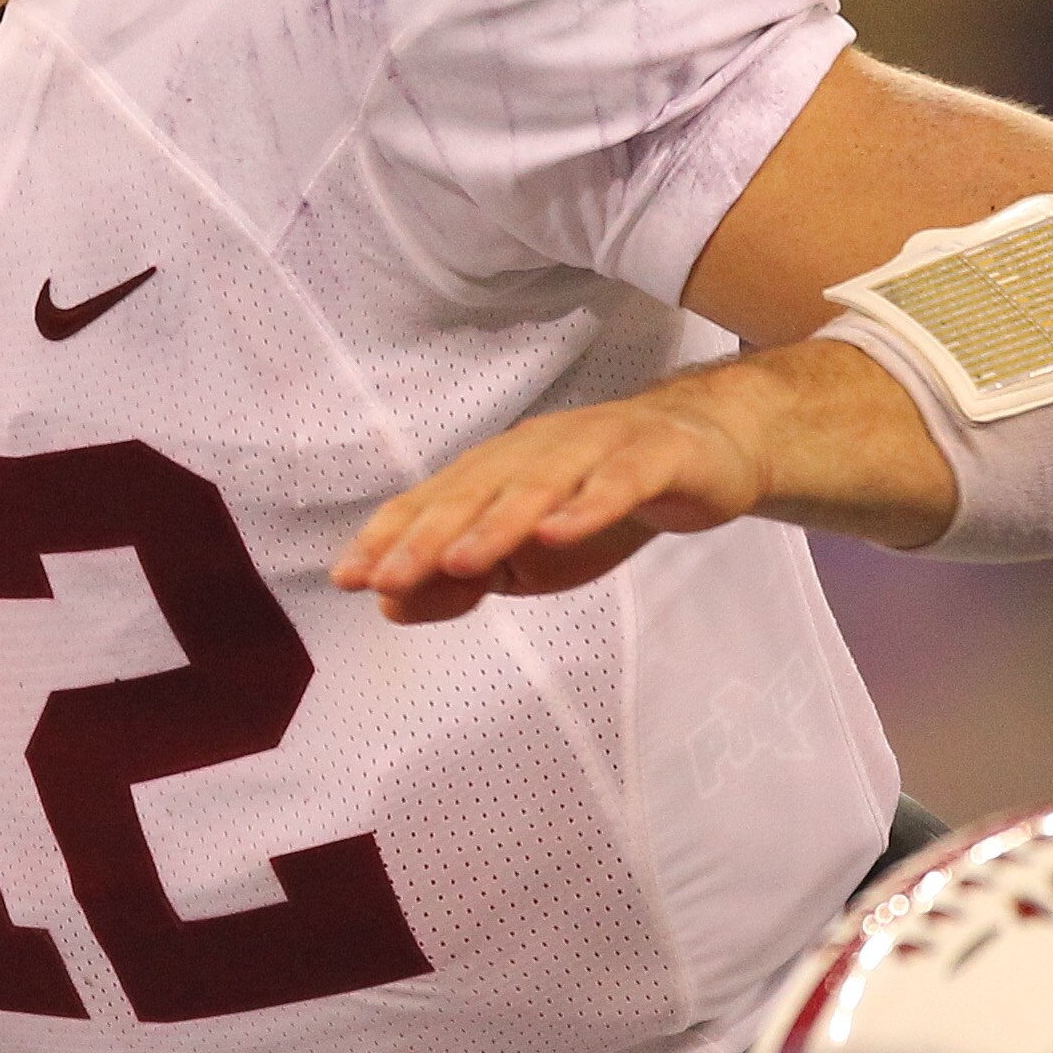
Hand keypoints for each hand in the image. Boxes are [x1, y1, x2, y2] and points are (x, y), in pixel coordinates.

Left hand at [332, 372, 772, 624]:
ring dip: (496, 523)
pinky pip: (619, 482)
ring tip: (461, 561)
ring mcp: (595, 448)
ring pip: (538, 484)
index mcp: (497, 471)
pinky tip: (562, 532)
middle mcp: (535, 451)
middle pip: (474, 492)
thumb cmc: (597, 501)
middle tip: (387, 578)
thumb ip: (461, 578)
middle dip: (427, 536)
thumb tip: (390, 604)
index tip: (346, 578)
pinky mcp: (655, 457)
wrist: (706, 449)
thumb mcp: (525, 557)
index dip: (389, 538)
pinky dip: (588, 505)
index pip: (433, 503)